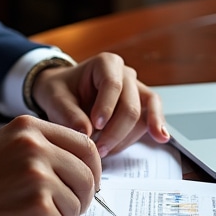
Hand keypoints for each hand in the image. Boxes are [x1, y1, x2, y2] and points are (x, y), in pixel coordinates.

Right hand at [0, 115, 101, 215]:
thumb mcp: (5, 147)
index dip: (91, 168)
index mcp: (29, 128)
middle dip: (82, 198)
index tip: (85, 184)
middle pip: (88, 175)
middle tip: (63, 210)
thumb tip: (81, 166)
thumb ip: (40, 148)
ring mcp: (37, 176)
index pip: (84, 144)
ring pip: (78, 203)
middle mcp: (35, 147)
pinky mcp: (38, 207)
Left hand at [31, 53, 168, 157]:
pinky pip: (150, 118)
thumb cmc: (61, 91)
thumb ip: (68, 114)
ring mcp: (136, 90)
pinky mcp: (141, 107)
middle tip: (97, 149)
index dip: (106, 108)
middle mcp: (125, 74)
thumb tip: (85, 133)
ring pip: (143, 114)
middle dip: (115, 131)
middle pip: (130, 104)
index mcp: (106, 64)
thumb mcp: (55, 99)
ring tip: (106, 151)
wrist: (64, 93)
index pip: (112, 85)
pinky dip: (153, 128)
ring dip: (126, 137)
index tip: (94, 126)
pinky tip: (159, 137)